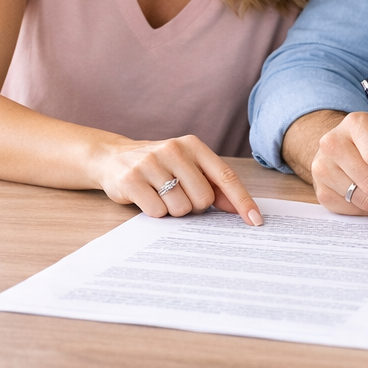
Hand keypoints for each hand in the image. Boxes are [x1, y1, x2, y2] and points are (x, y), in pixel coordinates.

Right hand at [93, 135, 262, 225]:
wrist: (112, 158)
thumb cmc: (159, 167)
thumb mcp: (187, 168)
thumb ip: (213, 185)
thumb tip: (240, 210)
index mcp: (193, 145)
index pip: (225, 177)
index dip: (242, 201)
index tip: (255, 221)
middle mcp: (173, 150)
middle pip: (203, 199)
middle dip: (194, 206)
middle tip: (178, 196)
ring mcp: (151, 164)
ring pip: (180, 208)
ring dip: (173, 210)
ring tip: (160, 195)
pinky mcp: (131, 180)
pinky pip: (157, 212)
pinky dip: (155, 213)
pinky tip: (146, 198)